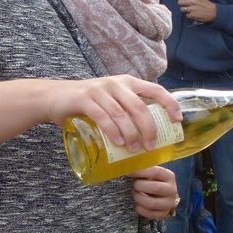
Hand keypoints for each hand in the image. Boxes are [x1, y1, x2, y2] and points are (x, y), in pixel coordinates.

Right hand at [42, 75, 180, 153]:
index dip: (169, 104)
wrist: (54, 97)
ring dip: (131, 134)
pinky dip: (112, 131)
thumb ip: (128, 110)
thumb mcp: (113, 100)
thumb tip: (152, 134)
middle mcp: (116, 84)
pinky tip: (118, 143)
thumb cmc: (89, 103)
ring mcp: (100, 90)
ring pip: (122, 114)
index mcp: (128, 83)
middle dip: (149, 129)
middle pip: (139, 107)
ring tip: (134, 149)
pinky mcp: (84, 99)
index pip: (156, 90)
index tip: (177, 120)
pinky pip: (102, 116)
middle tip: (150, 147)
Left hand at [127, 166, 178, 219]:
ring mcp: (169, 203)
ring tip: (136, 194)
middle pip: (155, 188)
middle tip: (135, 185)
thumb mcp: (154, 174)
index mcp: (169, 176)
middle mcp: (172, 190)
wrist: (166, 196)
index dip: (140, 172)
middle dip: (140, 186)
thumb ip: (144, 169)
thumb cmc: (156, 182)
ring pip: (151, 203)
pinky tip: (138, 204)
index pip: (156, 172)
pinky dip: (140, 209)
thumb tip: (128, 166)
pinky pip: (149, 214)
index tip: (128, 172)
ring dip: (139, 198)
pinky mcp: (164, 214)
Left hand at [177, 0, 216, 22]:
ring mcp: (192, 9)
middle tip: (183, 5)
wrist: (214, 12)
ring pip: (182, 9)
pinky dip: (188, 15)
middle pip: (180, 2)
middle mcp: (193, 1)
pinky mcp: (193, 15)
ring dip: (184, 9)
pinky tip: (192, 14)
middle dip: (180, 3)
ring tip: (188, 10)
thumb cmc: (207, 4)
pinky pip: (186, 15)